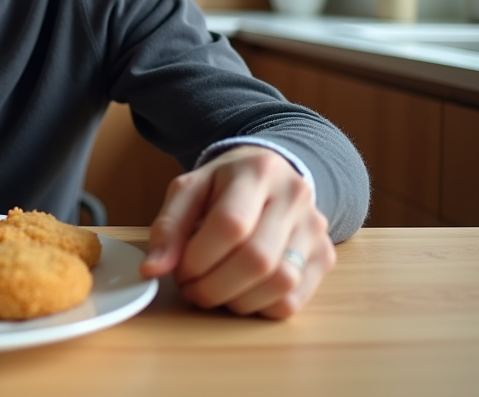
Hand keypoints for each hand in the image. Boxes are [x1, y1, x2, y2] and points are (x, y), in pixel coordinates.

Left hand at [138, 145, 334, 318]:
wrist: (270, 174)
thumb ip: (168, 227)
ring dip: (236, 301)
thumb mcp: (189, 190)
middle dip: (214, 286)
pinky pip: (294, 299)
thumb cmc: (224, 184)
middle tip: (191, 289)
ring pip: (280, 283)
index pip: (230, 224)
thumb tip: (153, 270)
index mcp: (257, 171)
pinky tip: (240, 294)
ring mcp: (315, 228)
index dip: (198, 258)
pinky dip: (260, 307)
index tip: (179, 270)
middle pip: (257, 259)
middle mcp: (295, 197)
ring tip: (213, 292)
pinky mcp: (325, 256)